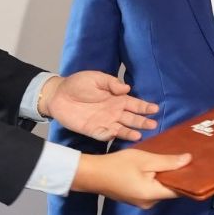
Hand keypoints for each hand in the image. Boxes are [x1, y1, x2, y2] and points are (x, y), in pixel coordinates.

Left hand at [41, 71, 158, 140]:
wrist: (57, 95)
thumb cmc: (77, 84)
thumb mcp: (96, 78)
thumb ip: (111, 83)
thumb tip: (127, 88)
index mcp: (116, 98)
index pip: (134, 104)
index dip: (145, 107)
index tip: (155, 109)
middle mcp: (113, 112)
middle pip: (131, 118)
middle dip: (142, 121)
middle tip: (153, 124)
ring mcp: (104, 122)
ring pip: (121, 129)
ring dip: (130, 132)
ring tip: (140, 135)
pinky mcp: (93, 130)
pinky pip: (105, 135)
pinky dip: (112, 136)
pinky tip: (119, 136)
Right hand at [72, 149, 189, 208]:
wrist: (92, 174)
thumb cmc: (118, 165)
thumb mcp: (144, 159)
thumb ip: (167, 162)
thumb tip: (189, 160)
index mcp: (153, 195)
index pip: (179, 190)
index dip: (190, 180)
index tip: (201, 168)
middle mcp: (150, 203)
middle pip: (170, 189)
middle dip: (178, 175)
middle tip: (190, 159)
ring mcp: (142, 202)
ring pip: (161, 188)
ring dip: (167, 176)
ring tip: (176, 159)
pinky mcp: (136, 198)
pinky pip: (152, 188)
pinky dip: (157, 178)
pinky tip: (158, 166)